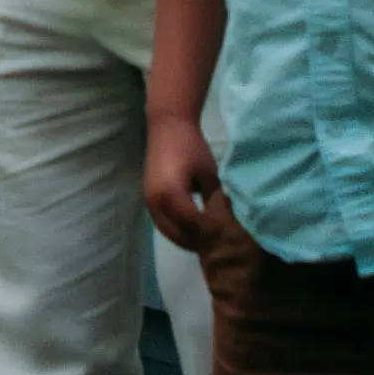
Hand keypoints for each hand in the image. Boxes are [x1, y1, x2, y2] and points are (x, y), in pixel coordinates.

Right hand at [140, 117, 232, 259]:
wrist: (168, 126)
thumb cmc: (191, 146)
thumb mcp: (209, 174)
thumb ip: (214, 199)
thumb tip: (225, 221)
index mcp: (172, 195)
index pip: (193, 225)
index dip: (209, 235)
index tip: (225, 242)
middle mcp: (155, 202)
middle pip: (177, 233)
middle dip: (195, 242)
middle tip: (216, 248)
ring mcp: (149, 201)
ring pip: (166, 230)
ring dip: (184, 238)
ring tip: (204, 242)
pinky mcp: (148, 197)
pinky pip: (161, 221)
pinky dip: (174, 229)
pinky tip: (190, 230)